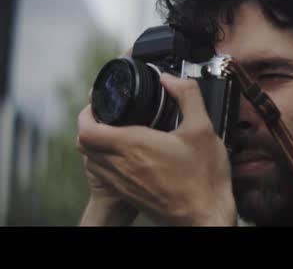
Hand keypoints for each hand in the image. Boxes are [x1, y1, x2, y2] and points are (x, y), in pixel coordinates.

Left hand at [77, 73, 235, 225]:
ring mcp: (123, 183)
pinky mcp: (129, 195)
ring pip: (92, 161)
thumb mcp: (203, 129)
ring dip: (97, 144)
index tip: (98, 105)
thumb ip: (187, 96)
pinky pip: (105, 175)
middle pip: (84, 144)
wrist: (205, 217)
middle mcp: (122, 166)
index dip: (86, 113)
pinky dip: (107, 161)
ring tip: (115, 132)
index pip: (87, 130)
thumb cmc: (204, 177)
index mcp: (134, 146)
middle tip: (106, 115)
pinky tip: (129, 156)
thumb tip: (171, 79)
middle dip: (90, 125)